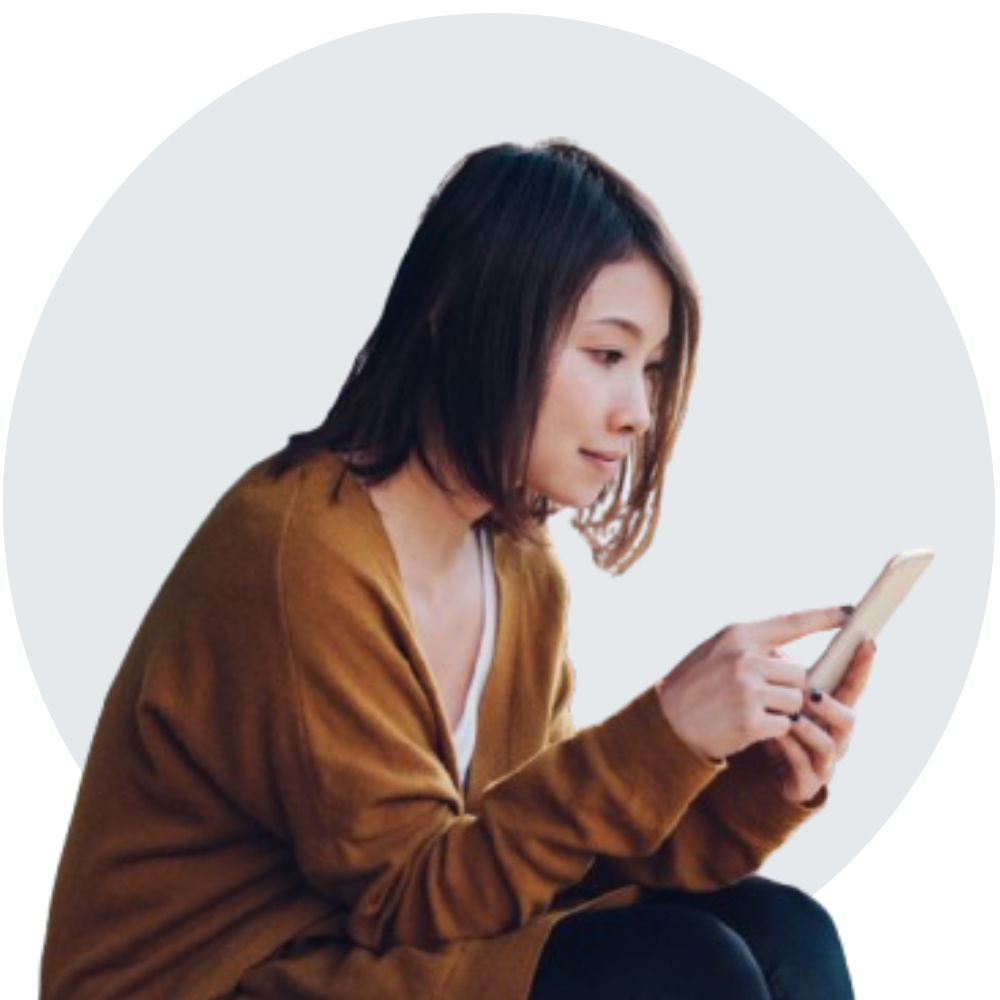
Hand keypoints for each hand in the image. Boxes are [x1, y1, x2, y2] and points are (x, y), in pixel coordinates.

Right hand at [655, 605, 849, 761]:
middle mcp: (744, 658)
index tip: (850, 613)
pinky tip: (747, 727)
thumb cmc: (693, 685)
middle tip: (760, 696)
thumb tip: (789, 660)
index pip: (791, 622)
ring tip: (752, 711)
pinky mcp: (750, 720)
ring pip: (796, 699)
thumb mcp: (715, 652)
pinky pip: (784, 724)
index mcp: (736, 635)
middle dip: (788, 686)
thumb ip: (750, 648)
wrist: (666, 723)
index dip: (824, 617)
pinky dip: (773, 730)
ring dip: (783, 710)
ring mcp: (747, 690)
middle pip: (800, 672)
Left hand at [764, 638, 877, 803]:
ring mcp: (823, 760)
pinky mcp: (806, 781)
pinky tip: (776, 735)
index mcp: (833, 711)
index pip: (852, 687)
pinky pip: (803, 765)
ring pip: (829, 746)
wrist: (766, 771)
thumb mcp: (784, 698)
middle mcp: (835, 736)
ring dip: (808, 729)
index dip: (862, 667)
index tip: (868, 643)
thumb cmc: (781, 727)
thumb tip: (771, 648)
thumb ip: (783, 677)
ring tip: (790, 718)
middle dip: (831, 706)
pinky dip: (790, 749)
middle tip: (809, 694)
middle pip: (849, 720)